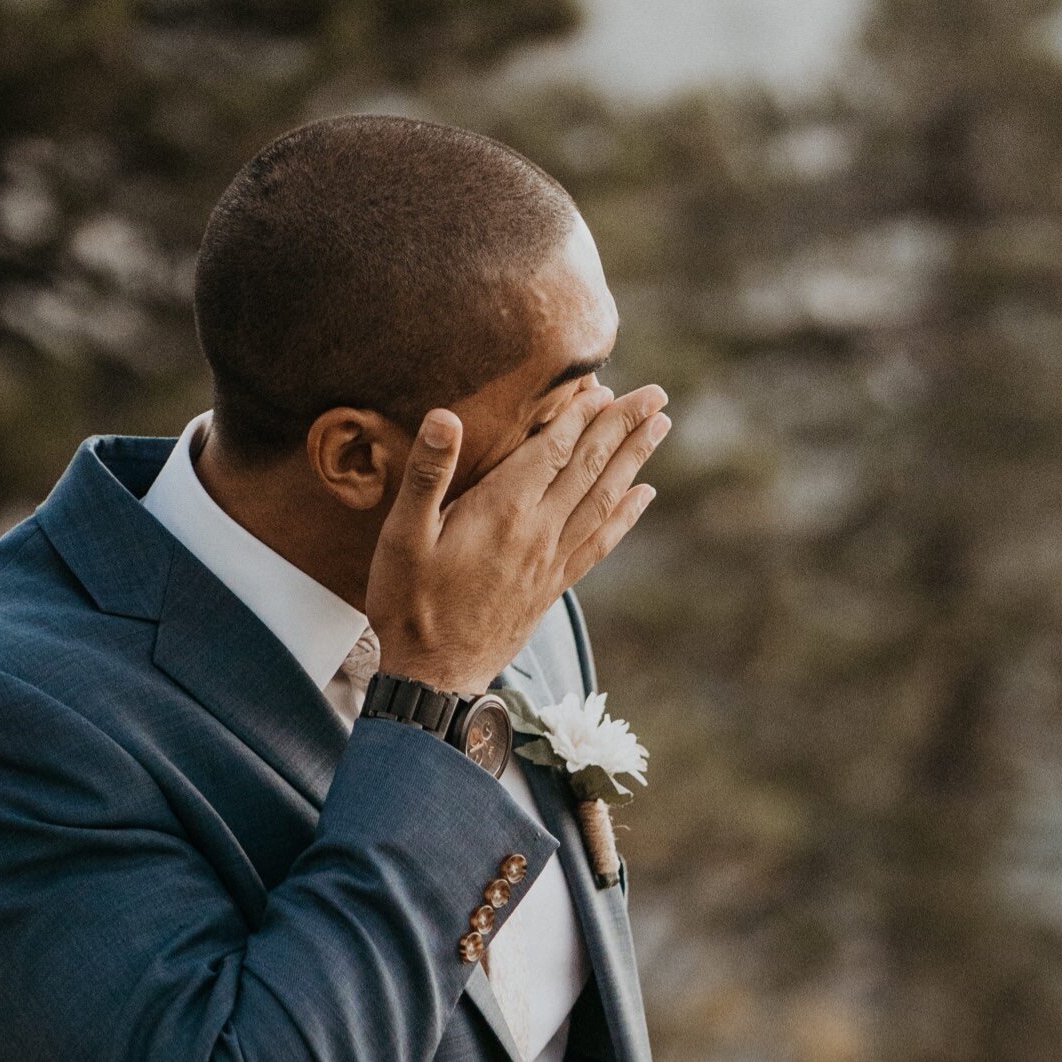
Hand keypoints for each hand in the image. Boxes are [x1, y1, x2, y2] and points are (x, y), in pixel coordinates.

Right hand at [365, 383, 669, 698]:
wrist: (435, 680)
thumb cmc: (408, 606)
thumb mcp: (402, 537)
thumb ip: (428, 475)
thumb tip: (446, 415)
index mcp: (503, 512)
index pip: (554, 448)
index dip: (580, 413)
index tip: (604, 381)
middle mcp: (538, 533)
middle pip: (590, 467)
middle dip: (623, 425)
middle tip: (655, 394)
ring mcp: (551, 562)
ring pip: (603, 499)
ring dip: (633, 460)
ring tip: (660, 427)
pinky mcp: (552, 587)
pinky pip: (600, 542)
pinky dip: (624, 515)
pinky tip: (642, 496)